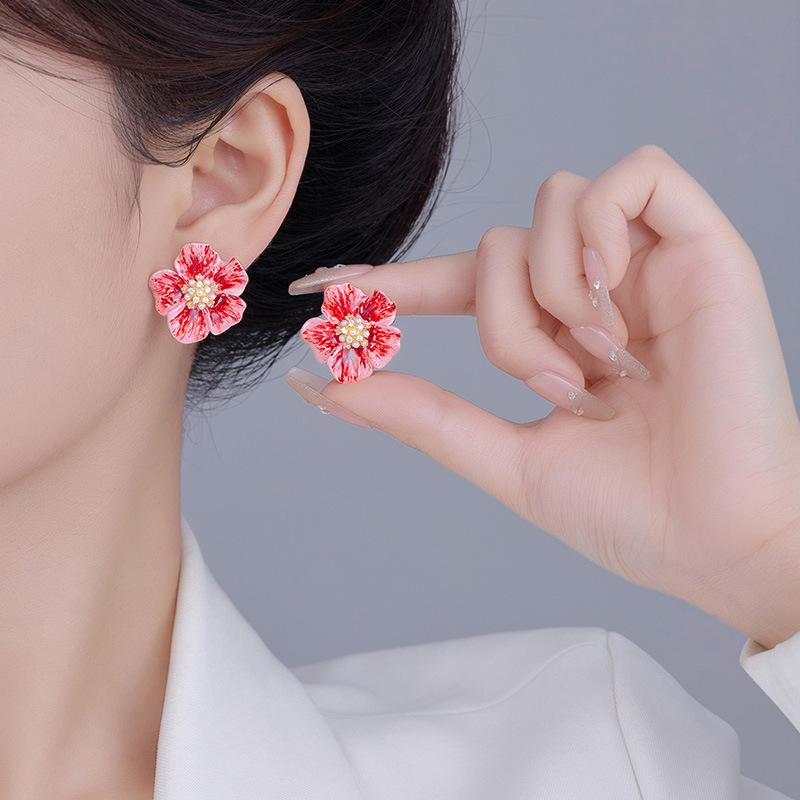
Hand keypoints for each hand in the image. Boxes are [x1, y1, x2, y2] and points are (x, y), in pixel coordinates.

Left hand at [286, 145, 799, 648]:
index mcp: (555, 337)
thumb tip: (323, 386)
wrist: (718, 539)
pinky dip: (599, 230)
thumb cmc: (628, 511)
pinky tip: (613, 295)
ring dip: (551, 294)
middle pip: (498, 249)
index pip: (458, 284)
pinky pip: (631, 176)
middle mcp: (595, 293)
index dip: (391, 280)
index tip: (321, 288)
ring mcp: (646, 267)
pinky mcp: (700, 247)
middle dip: (502, 323)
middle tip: (557, 386)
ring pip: (549, 209)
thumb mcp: (504, 458)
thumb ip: (418, 414)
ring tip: (602, 362)